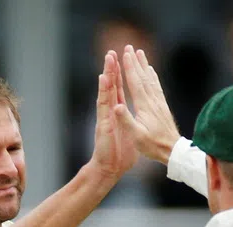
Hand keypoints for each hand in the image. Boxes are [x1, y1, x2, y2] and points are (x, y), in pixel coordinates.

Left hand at [88, 50, 138, 182]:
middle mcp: (109, 112)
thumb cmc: (108, 154)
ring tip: (118, 61)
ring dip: (116, 76)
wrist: (109, 168)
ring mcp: (115, 115)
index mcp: (107, 114)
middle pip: (110, 86)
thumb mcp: (109, 136)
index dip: (109, 75)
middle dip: (112, 70)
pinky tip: (126, 82)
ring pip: (116, 91)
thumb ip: (111, 120)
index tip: (110, 60)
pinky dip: (123, 90)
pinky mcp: (122, 121)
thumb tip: (114, 105)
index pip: (108, 90)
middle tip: (112, 53)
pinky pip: (122, 101)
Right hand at [118, 45, 180, 164]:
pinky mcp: (163, 107)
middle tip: (130, 47)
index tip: (125, 53)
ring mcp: (159, 103)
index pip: (135, 82)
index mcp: (144, 107)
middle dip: (135, 61)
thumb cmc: (153, 146)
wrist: (174, 151)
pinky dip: (153, 76)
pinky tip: (152, 71)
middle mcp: (152, 101)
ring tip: (140, 53)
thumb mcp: (136, 136)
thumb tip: (117, 106)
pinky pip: (157, 87)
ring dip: (144, 65)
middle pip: (143, 77)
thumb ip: (126, 121)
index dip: (130, 67)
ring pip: (150, 80)